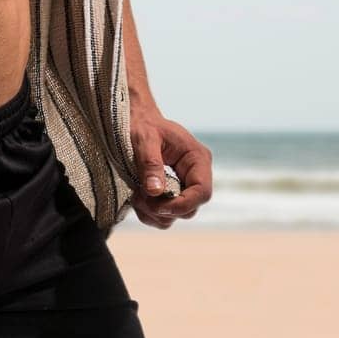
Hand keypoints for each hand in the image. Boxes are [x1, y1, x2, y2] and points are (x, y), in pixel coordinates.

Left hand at [127, 108, 212, 228]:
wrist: (138, 121)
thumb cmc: (143, 125)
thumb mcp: (144, 139)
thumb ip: (150, 164)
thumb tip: (156, 192)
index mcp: (197, 158)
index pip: (202, 192)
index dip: (182, 204)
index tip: (157, 205)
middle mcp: (195, 175)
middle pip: (190, 209)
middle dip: (163, 209)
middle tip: (139, 196)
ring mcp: (185, 186)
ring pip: (177, 216)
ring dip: (154, 213)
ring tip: (136, 195)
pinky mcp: (172, 194)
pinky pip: (165, 216)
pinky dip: (150, 214)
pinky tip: (138, 198)